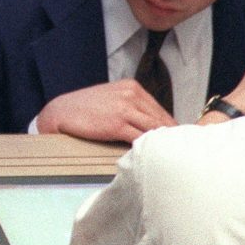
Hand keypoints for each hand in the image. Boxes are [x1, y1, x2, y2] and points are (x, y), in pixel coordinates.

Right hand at [36, 79, 174, 143]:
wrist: (60, 112)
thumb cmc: (84, 109)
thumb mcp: (111, 99)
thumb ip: (131, 107)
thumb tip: (150, 124)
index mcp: (131, 87)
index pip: (159, 109)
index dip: (170, 127)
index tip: (179, 140)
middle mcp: (131, 94)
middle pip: (160, 119)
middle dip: (172, 136)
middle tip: (184, 151)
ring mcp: (124, 108)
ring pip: (153, 128)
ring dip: (164, 143)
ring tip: (174, 156)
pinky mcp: (116, 124)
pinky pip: (139, 137)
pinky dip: (149, 146)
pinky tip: (155, 156)